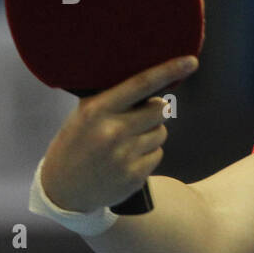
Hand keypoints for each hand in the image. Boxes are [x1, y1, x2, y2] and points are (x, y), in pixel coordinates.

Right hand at [40, 55, 198, 211]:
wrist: (63, 190)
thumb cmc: (76, 144)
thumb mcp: (84, 115)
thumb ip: (113, 99)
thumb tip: (149, 82)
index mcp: (97, 110)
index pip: (140, 85)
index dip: (168, 71)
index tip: (191, 62)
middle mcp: (112, 131)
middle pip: (160, 110)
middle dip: (155, 111)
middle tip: (137, 119)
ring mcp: (124, 155)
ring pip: (161, 133)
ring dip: (150, 134)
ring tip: (126, 143)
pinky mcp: (134, 175)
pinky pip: (158, 154)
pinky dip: (148, 155)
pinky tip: (127, 159)